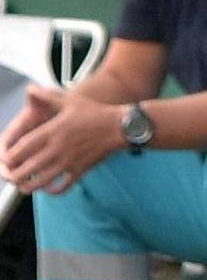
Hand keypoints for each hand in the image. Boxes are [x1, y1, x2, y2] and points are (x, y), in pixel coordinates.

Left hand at [0, 87, 123, 194]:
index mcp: (51, 132)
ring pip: (40, 182)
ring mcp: (68, 161)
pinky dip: (53, 191)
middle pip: (26, 170)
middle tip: (10, 175)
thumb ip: (47, 95)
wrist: (121, 126)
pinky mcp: (80, 170)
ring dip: (28, 187)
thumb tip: (31, 88)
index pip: (20, 149)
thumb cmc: (96, 113)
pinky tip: (49, 188)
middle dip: (13, 176)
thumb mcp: (70, 100)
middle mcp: (57, 148)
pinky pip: (63, 187)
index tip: (6, 160)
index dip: (8, 158)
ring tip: (24, 186)